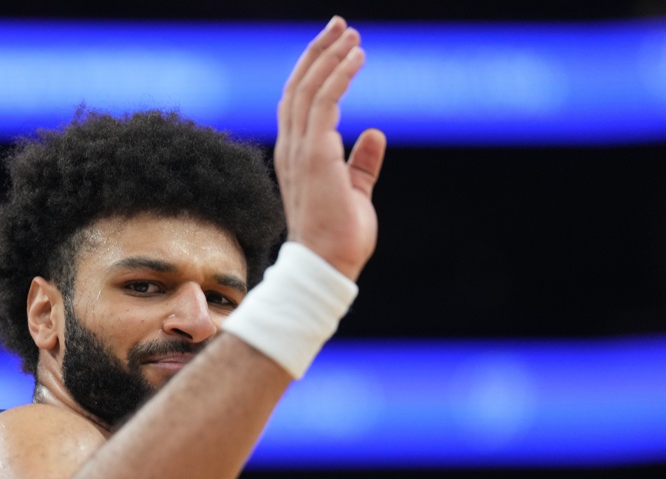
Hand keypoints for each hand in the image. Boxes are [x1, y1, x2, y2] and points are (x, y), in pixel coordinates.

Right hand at [274, 16, 385, 281]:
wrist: (327, 265)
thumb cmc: (338, 237)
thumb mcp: (354, 192)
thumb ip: (361, 163)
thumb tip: (374, 133)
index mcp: (296, 157)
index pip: (298, 104)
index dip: (314, 71)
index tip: (337, 47)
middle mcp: (291, 149)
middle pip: (298, 87)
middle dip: (319, 53)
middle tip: (342, 26)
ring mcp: (300, 151)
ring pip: (308, 89)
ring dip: (330, 57)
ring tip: (352, 35)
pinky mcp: (315, 154)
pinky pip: (324, 102)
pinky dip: (339, 75)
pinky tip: (356, 58)